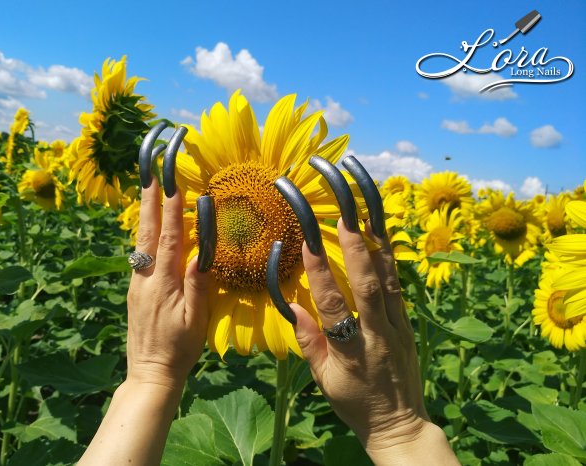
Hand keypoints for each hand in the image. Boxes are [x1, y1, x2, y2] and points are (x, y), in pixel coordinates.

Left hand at [126, 179, 208, 389]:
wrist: (150, 374)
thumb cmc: (179, 349)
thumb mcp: (195, 321)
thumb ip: (198, 286)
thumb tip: (202, 253)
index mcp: (163, 284)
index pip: (169, 238)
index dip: (171, 209)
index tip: (172, 182)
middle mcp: (145, 279)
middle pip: (147, 231)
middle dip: (148, 199)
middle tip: (148, 172)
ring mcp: (136, 284)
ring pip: (140, 241)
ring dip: (144, 212)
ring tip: (146, 189)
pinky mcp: (134, 291)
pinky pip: (140, 255)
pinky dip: (144, 233)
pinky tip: (147, 227)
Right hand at [291, 219, 426, 443]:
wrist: (400, 425)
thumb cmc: (355, 403)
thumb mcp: (324, 380)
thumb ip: (308, 342)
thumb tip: (293, 306)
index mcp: (351, 352)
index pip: (333, 307)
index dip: (321, 273)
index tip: (309, 242)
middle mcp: (378, 336)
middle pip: (368, 287)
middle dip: (357, 249)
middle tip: (346, 217)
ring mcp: (398, 330)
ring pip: (390, 283)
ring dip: (378, 248)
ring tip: (369, 217)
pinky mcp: (409, 327)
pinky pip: (400, 290)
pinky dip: (391, 263)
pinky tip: (383, 241)